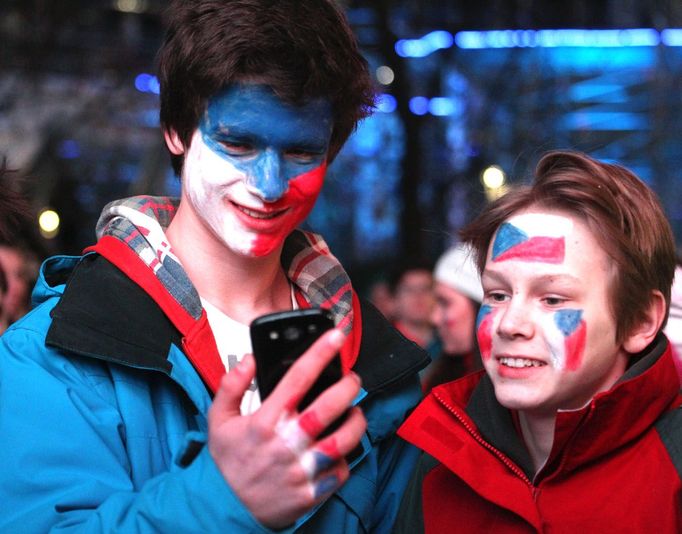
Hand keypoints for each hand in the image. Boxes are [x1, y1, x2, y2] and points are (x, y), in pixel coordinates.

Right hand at [207, 329, 365, 528]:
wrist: (224, 510)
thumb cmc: (227, 462)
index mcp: (265, 421)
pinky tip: (340, 447)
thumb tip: (251, 359)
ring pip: (344, 439)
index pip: (298, 378)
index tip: (336, 336)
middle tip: (352, 379)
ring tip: (355, 411)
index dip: (320, 352)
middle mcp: (286, 443)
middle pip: (329, 406)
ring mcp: (301, 469)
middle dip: (348, 386)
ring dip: (356, 420)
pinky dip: (346, 456)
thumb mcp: (218, 419)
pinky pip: (341, 470)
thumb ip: (232, 385)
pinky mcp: (312, 492)